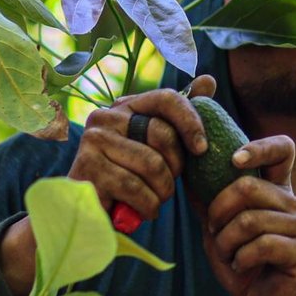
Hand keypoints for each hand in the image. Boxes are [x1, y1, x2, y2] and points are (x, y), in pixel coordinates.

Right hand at [0, 75, 216, 295]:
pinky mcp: (87, 169)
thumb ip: (179, 116)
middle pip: (162, 134)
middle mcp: (104, 117)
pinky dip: (147, 206)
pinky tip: (142, 211)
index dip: (191, 122)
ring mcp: (92, 141)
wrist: (87, 216)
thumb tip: (208, 80)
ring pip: (152, 165)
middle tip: (166, 185)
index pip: (166, 98)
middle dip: (175, 167)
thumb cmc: (128, 179)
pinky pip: (136, 188)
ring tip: (153, 201)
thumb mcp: (156, 148)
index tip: (202, 149)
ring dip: (162, 192)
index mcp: (123, 106)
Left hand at [196, 134, 295, 295]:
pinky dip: (241, 258)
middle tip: (216, 233)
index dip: (258, 147)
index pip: (283, 149)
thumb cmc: (245, 269)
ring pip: (250, 220)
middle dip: (219, 213)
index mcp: (279, 193)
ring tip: (229, 256)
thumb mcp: (219, 232)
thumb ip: (208, 203)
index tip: (233, 160)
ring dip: (227, 242)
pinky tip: (243, 267)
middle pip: (248, 186)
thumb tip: (185, 171)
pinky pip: (262, 244)